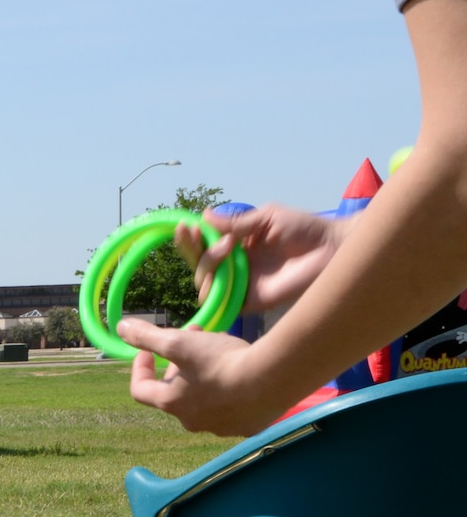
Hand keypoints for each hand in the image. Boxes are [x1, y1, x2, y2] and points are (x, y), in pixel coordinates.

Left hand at [118, 317, 286, 434]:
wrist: (274, 379)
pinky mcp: (247, 426)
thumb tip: (120, 328)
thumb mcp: (179, 343)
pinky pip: (231, 405)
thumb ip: (148, 337)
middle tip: (190, 339)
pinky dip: (228, 386)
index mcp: (171, 404)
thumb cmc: (220, 361)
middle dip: (176, 363)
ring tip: (218, 348)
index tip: (146, 350)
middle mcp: (192, 422)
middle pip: (174, 392)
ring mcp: (220, 427)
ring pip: (203, 397)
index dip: (139, 368)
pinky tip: (241, 369)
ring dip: (202, 373)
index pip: (140, 390)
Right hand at [171, 205, 347, 314]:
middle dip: (194, 250)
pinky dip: (213, 291)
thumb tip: (204, 215)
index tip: (185, 226)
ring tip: (229, 247)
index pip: (205, 245)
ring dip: (208, 263)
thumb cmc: (305, 229)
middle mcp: (235, 266)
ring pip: (203, 282)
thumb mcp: (267, 217)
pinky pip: (220, 302)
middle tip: (202, 235)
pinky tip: (221, 272)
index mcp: (237, 245)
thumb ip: (236, 221)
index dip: (191, 239)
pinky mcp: (248, 302)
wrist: (330, 249)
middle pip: (198, 264)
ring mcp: (240, 285)